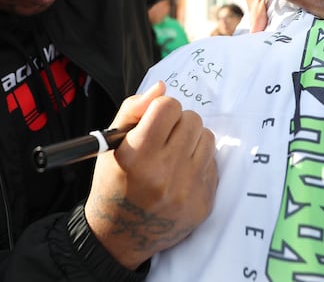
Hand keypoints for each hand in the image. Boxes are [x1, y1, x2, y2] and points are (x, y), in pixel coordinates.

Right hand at [85, 81, 217, 269]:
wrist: (119, 235)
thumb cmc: (113, 183)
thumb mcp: (110, 144)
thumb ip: (133, 110)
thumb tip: (162, 88)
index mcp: (137, 155)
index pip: (167, 106)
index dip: (161, 108)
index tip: (155, 120)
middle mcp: (164, 173)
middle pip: (191, 119)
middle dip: (178, 123)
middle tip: (164, 139)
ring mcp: (187, 190)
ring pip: (207, 137)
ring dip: (192, 140)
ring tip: (174, 155)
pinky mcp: (204, 203)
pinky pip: (213, 163)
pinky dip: (198, 163)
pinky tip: (181, 174)